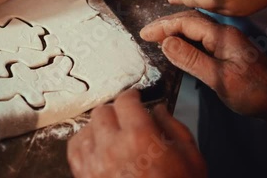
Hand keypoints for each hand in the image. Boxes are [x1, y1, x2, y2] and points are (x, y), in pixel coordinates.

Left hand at [67, 89, 206, 177]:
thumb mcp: (190, 157)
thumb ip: (173, 127)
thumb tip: (159, 110)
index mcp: (140, 137)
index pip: (125, 100)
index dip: (131, 96)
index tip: (134, 98)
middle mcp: (112, 148)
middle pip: (102, 111)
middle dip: (115, 111)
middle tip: (126, 117)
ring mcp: (95, 164)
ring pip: (86, 129)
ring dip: (99, 127)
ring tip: (113, 134)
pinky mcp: (86, 177)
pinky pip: (75, 150)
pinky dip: (85, 144)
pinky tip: (97, 146)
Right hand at [140, 10, 266, 116]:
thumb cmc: (252, 91)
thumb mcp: (218, 78)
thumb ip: (191, 59)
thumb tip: (165, 43)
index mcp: (221, 35)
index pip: (186, 22)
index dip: (162, 26)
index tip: (143, 34)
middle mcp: (224, 33)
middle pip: (190, 20)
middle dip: (166, 25)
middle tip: (146, 34)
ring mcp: (227, 41)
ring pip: (196, 29)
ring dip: (175, 31)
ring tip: (157, 38)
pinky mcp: (228, 51)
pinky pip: (201, 39)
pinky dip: (185, 40)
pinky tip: (178, 47)